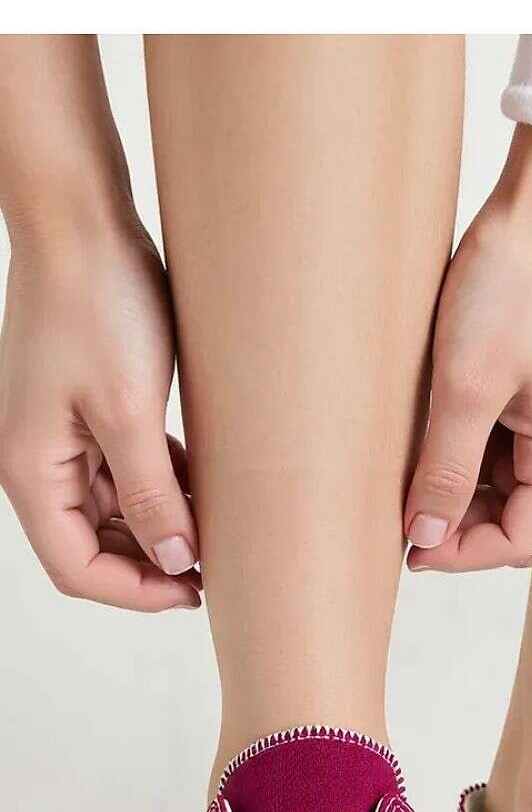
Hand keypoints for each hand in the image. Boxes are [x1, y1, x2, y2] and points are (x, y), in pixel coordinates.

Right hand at [0, 217, 200, 609]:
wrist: (82, 220)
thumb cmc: (98, 304)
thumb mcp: (131, 412)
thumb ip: (152, 495)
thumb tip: (176, 561)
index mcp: (32, 470)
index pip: (77, 568)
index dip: (137, 591)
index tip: (197, 590)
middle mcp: (37, 460)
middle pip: (92, 545)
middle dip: (151, 562)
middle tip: (218, 566)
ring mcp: (61, 433)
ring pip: (113, 509)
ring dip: (161, 523)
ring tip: (220, 524)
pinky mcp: (87, 406)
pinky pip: (122, 467)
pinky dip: (160, 483)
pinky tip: (204, 480)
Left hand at [404, 127, 531, 571]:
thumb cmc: (516, 283)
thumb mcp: (467, 387)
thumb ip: (445, 469)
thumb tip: (424, 537)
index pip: (521, 540)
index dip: (463, 553)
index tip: (406, 544)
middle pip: (518, 513)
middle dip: (459, 521)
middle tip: (396, 507)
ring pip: (507, 475)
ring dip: (459, 480)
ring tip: (404, 462)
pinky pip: (505, 433)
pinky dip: (467, 441)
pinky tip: (426, 421)